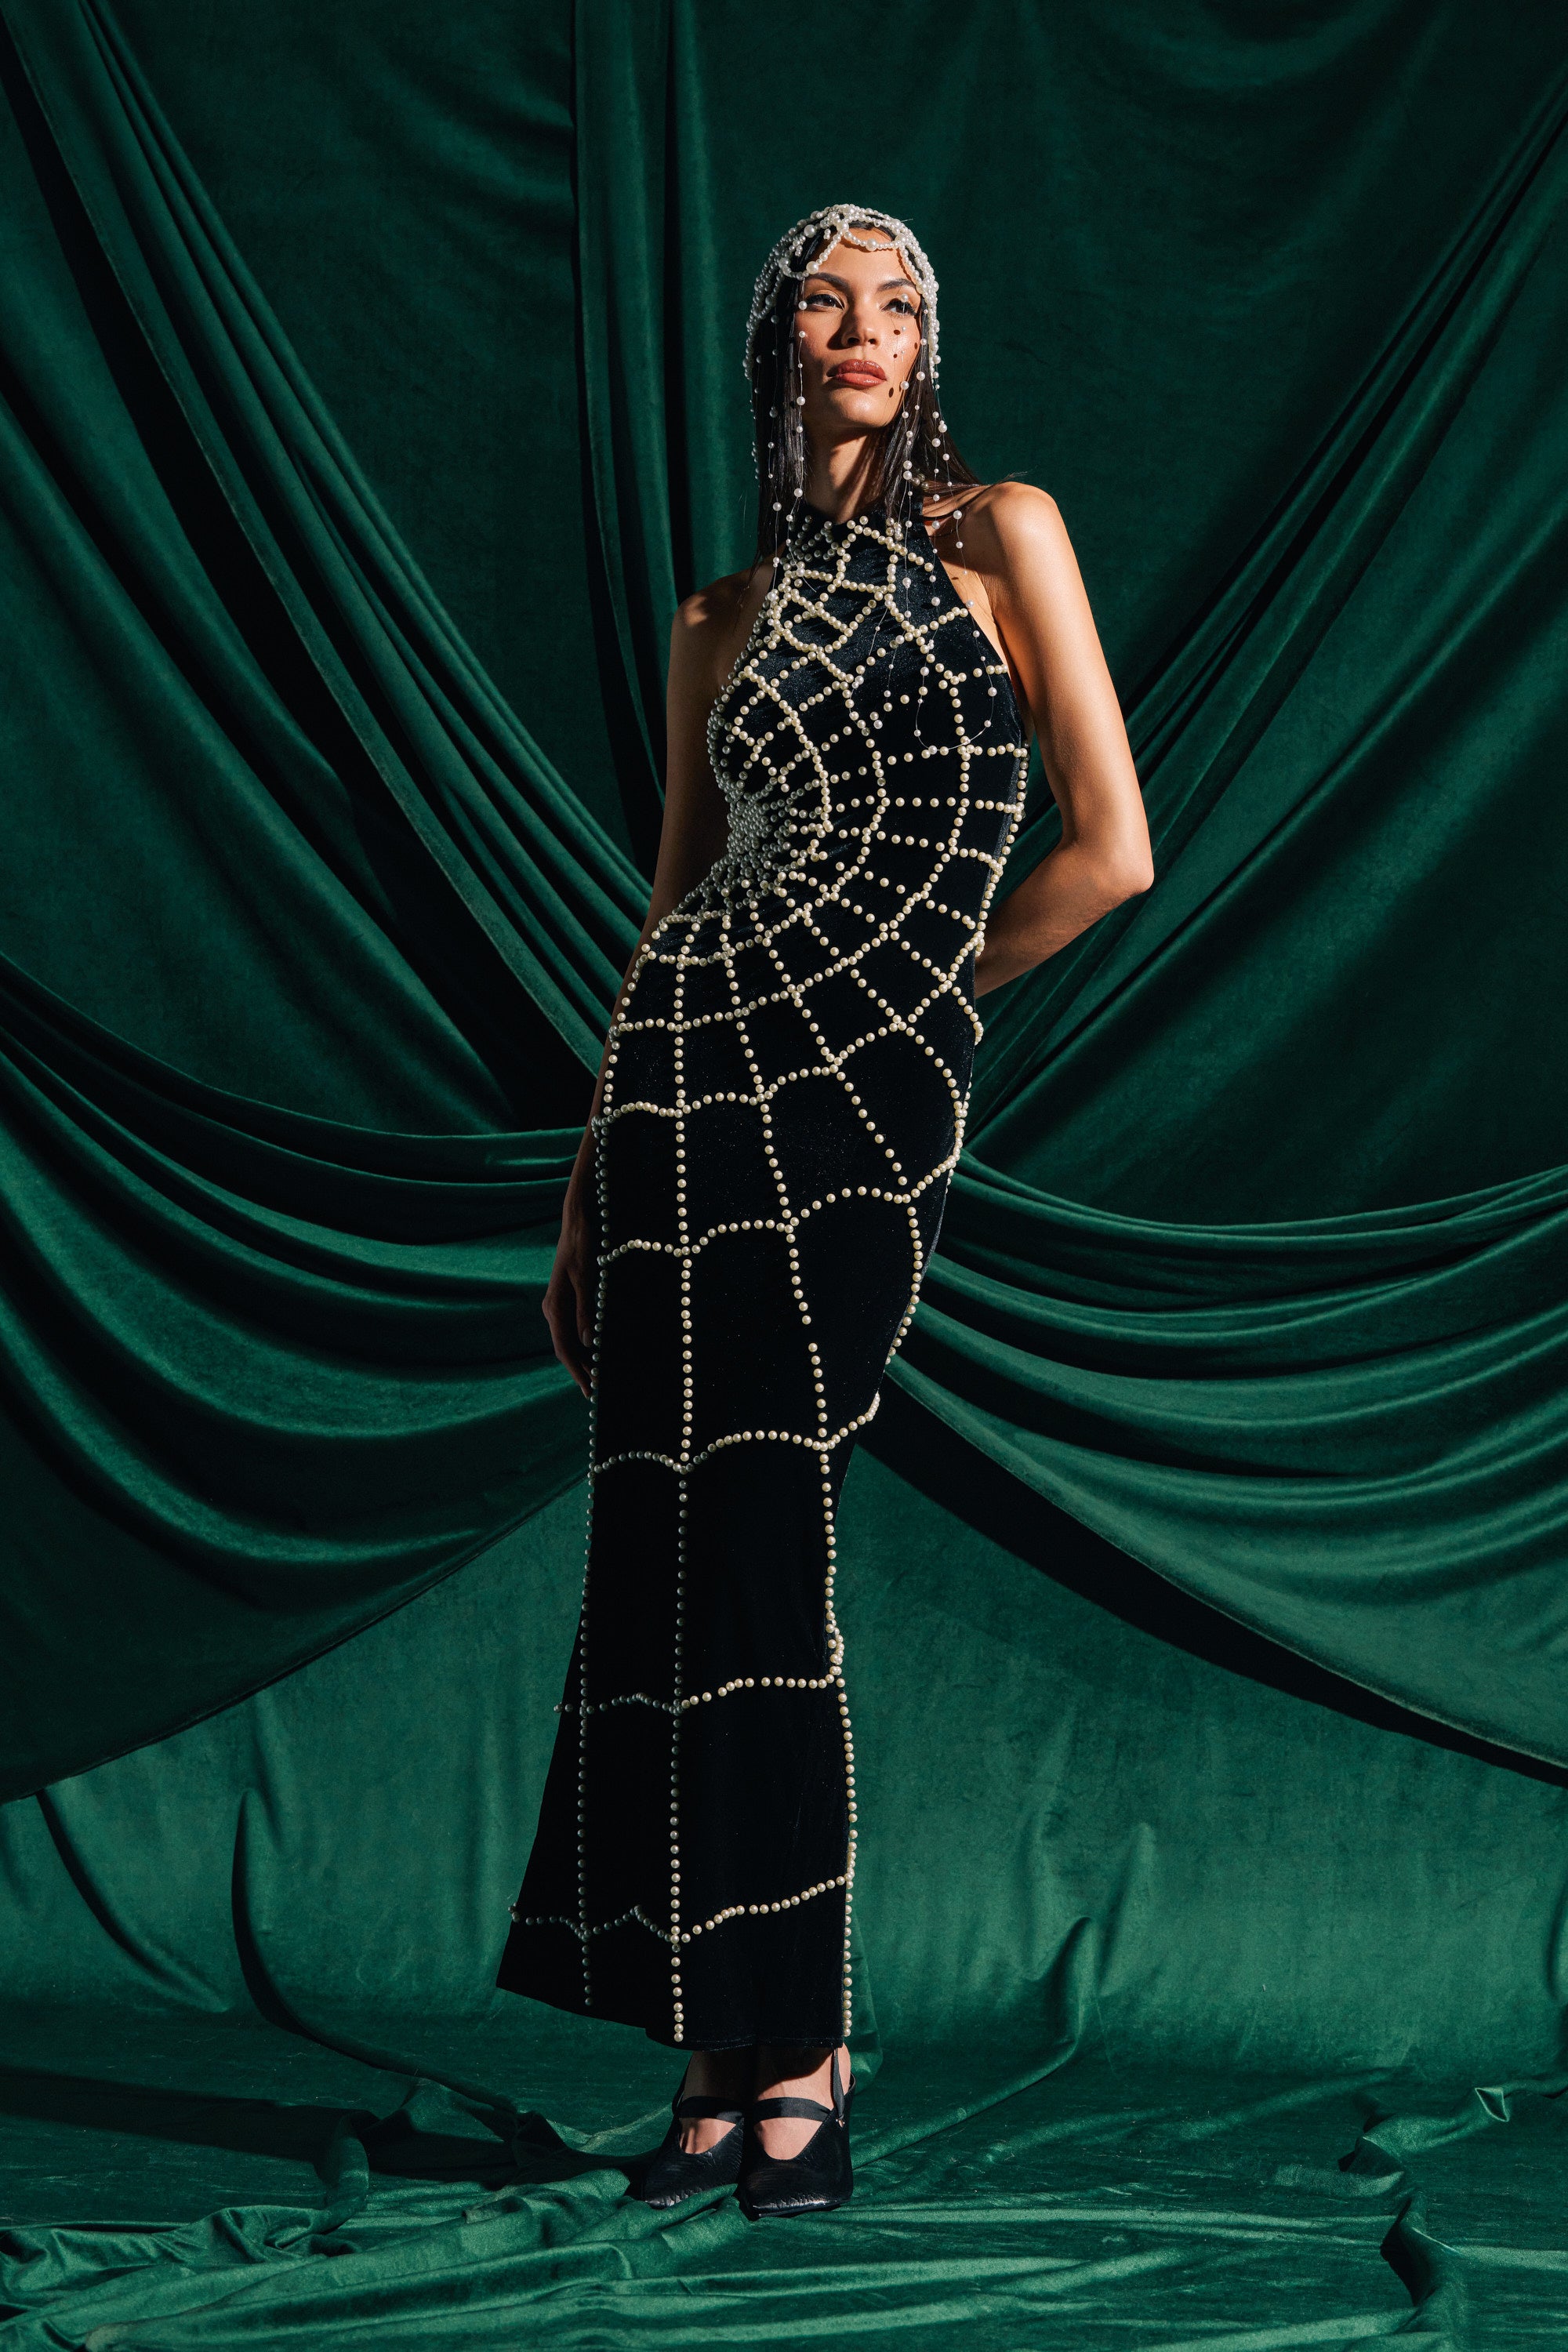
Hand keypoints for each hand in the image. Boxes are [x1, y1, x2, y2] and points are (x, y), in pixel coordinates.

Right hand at [543, 1186, 594, 1397]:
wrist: (578, 1220)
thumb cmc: (584, 1245)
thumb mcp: (587, 1277)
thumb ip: (586, 1311)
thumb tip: (588, 1343)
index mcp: (555, 1307)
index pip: (565, 1349)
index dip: (578, 1372)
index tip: (590, 1391)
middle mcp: (554, 1308)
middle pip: (566, 1348)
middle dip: (581, 1370)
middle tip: (597, 1392)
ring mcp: (559, 1303)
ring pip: (570, 1339)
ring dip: (584, 1358)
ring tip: (599, 1377)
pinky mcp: (568, 1296)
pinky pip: (574, 1327)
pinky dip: (586, 1342)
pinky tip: (598, 1350)